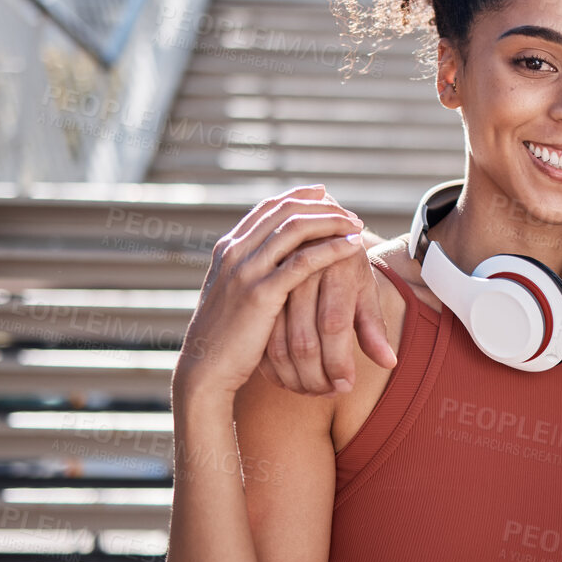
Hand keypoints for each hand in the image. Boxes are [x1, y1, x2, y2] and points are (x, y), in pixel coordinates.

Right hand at [174, 185, 369, 398]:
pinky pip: (303, 262)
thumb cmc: (226, 336)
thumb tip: (272, 261)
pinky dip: (331, 249)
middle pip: (285, 211)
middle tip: (350, 212)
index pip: (268, 208)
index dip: (298, 196)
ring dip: (331, 222)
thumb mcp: (233, 295)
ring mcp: (246, 271)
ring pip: (295, 229)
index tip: (324, 193)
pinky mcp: (261, 294)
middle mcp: (235, 252)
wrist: (205, 367)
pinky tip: (352, 248)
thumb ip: (249, 272)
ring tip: (356, 226)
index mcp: (229, 249)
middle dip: (321, 206)